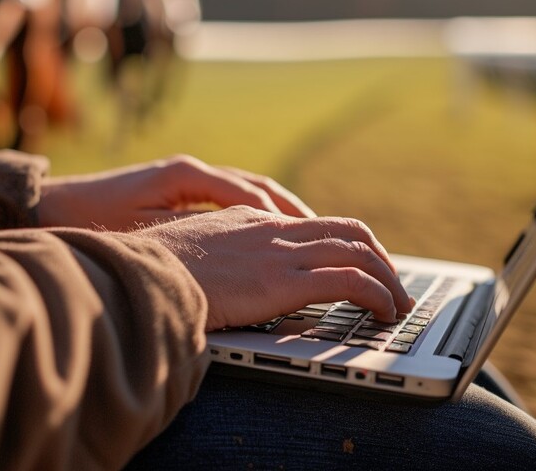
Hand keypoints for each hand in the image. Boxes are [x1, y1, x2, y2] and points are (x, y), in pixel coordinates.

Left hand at [37, 155, 315, 230]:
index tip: (306, 241)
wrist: (54, 205)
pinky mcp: (183, 188)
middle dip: (293, 213)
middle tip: (330, 238)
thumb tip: (227, 248)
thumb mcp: (138, 233)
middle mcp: (192, 170)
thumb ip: (184, 235)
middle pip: (258, 187)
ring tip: (312, 235)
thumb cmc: (93, 221)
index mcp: (184, 175)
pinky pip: (234, 197)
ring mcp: (189, 177)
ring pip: (251, 189)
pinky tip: (274, 234)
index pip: (246, 196)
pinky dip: (260, 212)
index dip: (278, 219)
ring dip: (282, 210)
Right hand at [130, 206, 413, 330]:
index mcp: (247, 220)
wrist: (136, 272)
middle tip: (393, 285)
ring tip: (398, 305)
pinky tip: (383, 314)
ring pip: (358, 251)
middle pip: (346, 230)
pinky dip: (378, 295)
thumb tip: (217, 279)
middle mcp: (270, 228)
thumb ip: (211, 258)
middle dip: (378, 257)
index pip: (311, 224)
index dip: (344, 245)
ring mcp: (278, 252)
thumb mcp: (185, 253)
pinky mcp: (282, 280)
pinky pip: (351, 281)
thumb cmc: (147, 270)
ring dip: (387, 279)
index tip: (358, 267)